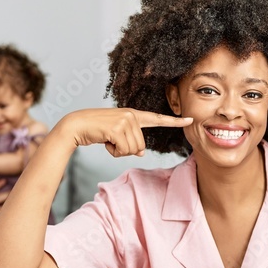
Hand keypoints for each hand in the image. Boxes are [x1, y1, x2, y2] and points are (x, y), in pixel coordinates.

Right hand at [59, 108, 191, 157]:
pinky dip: (113, 151)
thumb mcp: (116, 136)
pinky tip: (104, 141)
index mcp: (133, 115)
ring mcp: (125, 120)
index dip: (174, 121)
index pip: (157, 119)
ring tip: (107, 139)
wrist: (77, 125)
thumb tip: (140, 153)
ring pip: (133, 150)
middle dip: (126, 150)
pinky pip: (124, 150)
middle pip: (141, 146)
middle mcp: (131, 115)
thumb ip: (131, 141)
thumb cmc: (96, 131)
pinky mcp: (117, 128)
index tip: (190, 120)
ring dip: (119, 151)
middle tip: (111, 141)